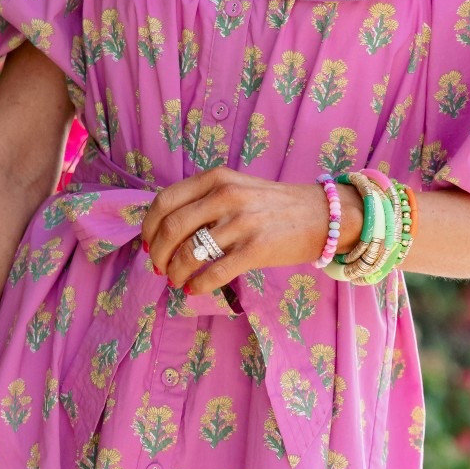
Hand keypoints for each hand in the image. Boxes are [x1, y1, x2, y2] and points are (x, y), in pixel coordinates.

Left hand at [139, 169, 357, 297]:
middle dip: (157, 254)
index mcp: (217, 178)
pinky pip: (215, 273)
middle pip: (172, 228)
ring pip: (190, 253)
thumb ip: (204, 200)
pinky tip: (194, 290)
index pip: (165, 201)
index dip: (149, 226)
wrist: (323, 214)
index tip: (147, 244)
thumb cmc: (274, 204)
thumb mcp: (237, 187)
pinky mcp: (256, 249)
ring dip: (175, 272)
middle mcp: (226, 196)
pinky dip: (198, 286)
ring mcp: (242, 222)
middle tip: (157, 268)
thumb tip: (165, 230)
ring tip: (176, 280)